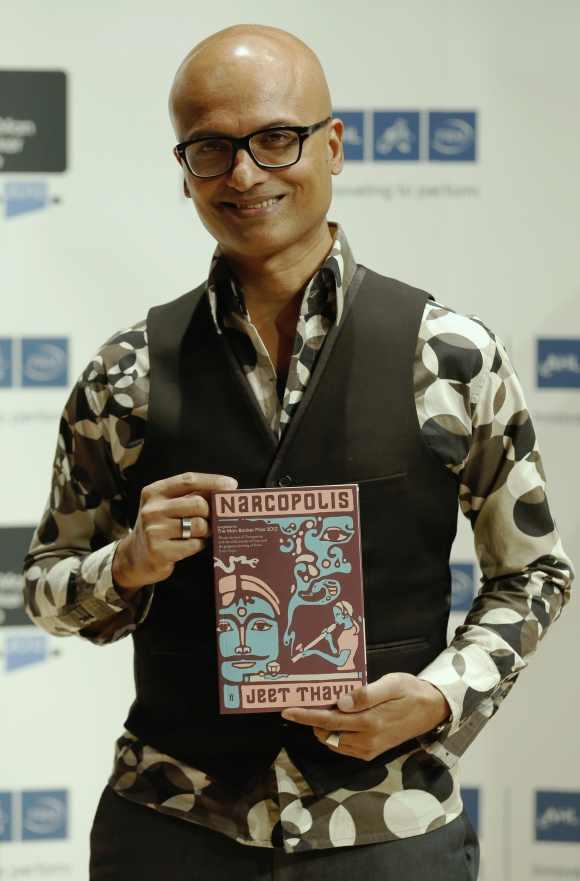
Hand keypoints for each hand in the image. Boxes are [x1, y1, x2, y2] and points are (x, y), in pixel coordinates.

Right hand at [112, 471, 236, 590]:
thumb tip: (224, 490)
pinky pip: (194, 545)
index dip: (213, 481)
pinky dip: (198, 545)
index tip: (231, 485)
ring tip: (200, 533)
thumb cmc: (159, 526)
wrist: (135, 557)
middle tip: (212, 519)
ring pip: (199, 526)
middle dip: (210, 512)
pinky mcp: (159, 551)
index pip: (188, 480)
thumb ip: (190, 496)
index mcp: (154, 491)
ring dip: (206, 531)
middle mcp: (152, 509)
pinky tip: (191, 545)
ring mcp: (154, 530)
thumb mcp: (167, 505)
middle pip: (198, 504)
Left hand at [281, 673, 450, 760]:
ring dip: (322, 728)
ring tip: (320, 707)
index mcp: (369, 722)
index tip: (287, 711)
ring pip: (333, 741)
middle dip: (311, 720)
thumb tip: (341, 702)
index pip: (328, 722)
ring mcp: (369, 748)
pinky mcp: (372, 751)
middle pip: (326, 733)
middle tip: (303, 702)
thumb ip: (366, 694)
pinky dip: (335, 734)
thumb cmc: (410, 691)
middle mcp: (366, 740)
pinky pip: (344, 746)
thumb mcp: (391, 684)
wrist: (432, 710)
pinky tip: (337, 717)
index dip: (306, 716)